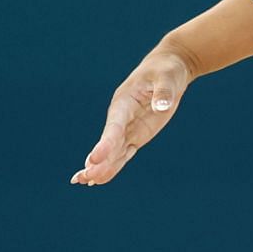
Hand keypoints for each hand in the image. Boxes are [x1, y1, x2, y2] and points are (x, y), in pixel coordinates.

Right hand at [73, 49, 192, 185]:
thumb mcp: (167, 77)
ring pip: (114, 151)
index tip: (95, 159)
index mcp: (124, 102)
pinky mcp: (137, 134)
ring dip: (102, 166)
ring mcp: (129, 127)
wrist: (167, 69)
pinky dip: (113, 165)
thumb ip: (163, 92)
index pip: (114, 126)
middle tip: (85, 178)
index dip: (106, 143)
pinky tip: (99, 179)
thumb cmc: (166, 70)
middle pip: (109, 142)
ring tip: (85, 182)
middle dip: (99, 160)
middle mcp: (122, 117)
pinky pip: (124, 152)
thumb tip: (162, 107)